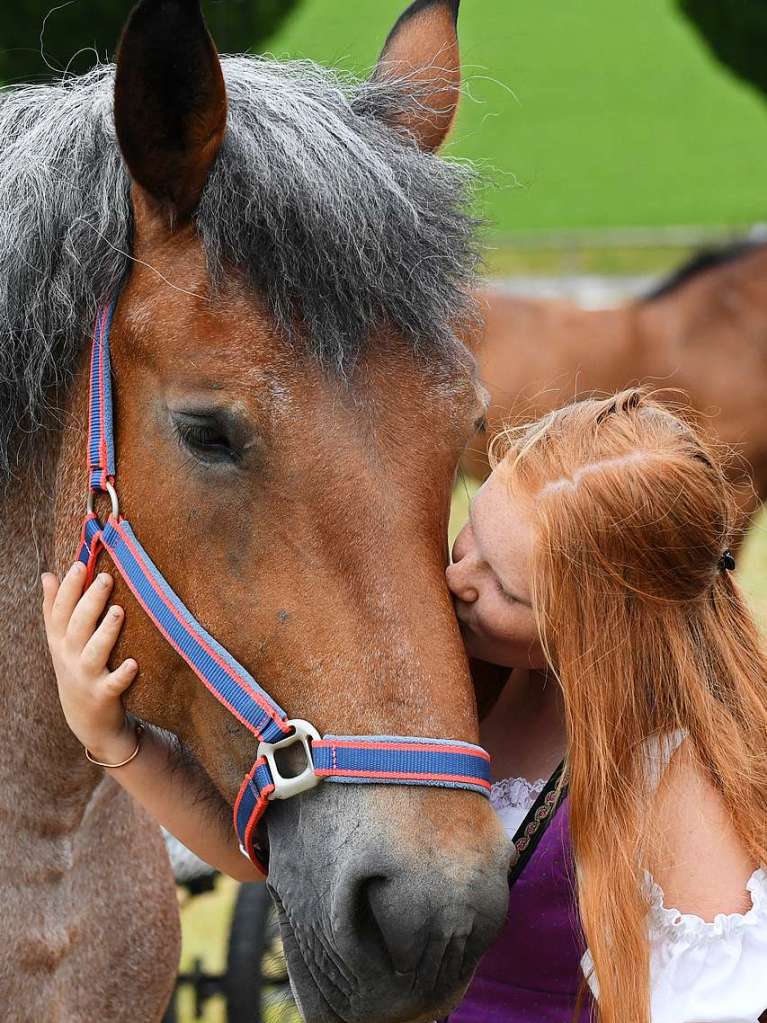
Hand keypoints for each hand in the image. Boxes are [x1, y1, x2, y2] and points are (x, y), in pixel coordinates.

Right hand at [41, 562, 138, 763]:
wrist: (85, 719)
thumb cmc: (76, 669)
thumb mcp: (60, 641)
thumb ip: (55, 608)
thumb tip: (47, 574)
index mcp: (60, 641)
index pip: (59, 610)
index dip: (68, 588)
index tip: (79, 564)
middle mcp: (70, 657)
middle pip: (77, 626)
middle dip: (90, 601)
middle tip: (106, 577)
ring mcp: (86, 677)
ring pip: (94, 652)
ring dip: (106, 632)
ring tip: (118, 611)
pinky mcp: (103, 695)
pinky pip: (113, 684)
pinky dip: (122, 675)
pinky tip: (133, 664)